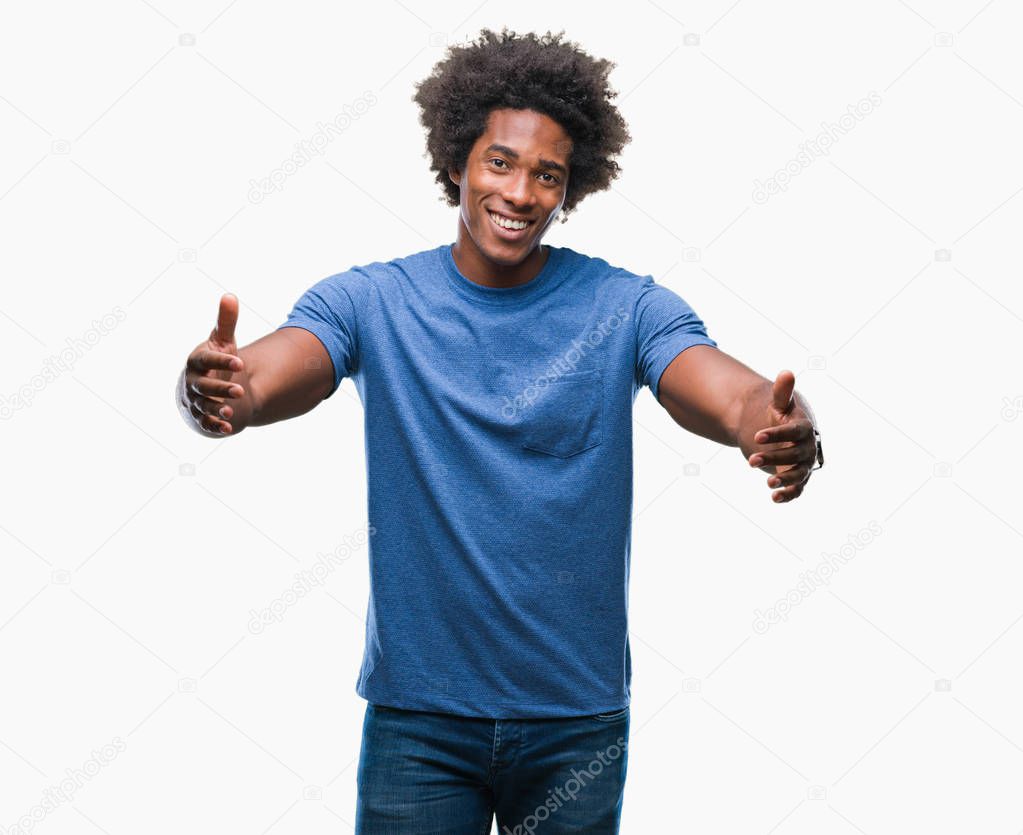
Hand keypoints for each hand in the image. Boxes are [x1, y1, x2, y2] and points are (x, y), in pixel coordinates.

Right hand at [180, 294, 245, 434]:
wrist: (208, 389)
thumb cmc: (215, 362)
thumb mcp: (222, 343)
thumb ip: (226, 323)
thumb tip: (230, 296)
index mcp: (196, 361)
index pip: (205, 360)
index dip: (221, 361)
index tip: (240, 362)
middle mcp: (192, 382)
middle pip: (203, 386)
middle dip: (220, 388)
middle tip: (240, 390)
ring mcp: (195, 401)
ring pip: (203, 406)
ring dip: (215, 409)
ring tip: (230, 411)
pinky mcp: (200, 418)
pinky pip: (205, 423)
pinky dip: (215, 426)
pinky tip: (227, 428)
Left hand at [747, 370, 816, 502]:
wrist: (779, 429)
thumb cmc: (779, 414)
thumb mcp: (778, 403)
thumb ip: (782, 392)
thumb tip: (786, 373)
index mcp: (804, 427)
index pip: (795, 432)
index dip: (777, 434)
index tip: (757, 436)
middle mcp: (808, 447)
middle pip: (796, 454)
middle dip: (775, 457)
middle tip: (750, 460)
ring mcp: (803, 463)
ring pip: (798, 474)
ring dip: (784, 479)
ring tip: (768, 483)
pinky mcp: (797, 476)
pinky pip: (797, 488)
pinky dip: (788, 494)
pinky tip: (774, 498)